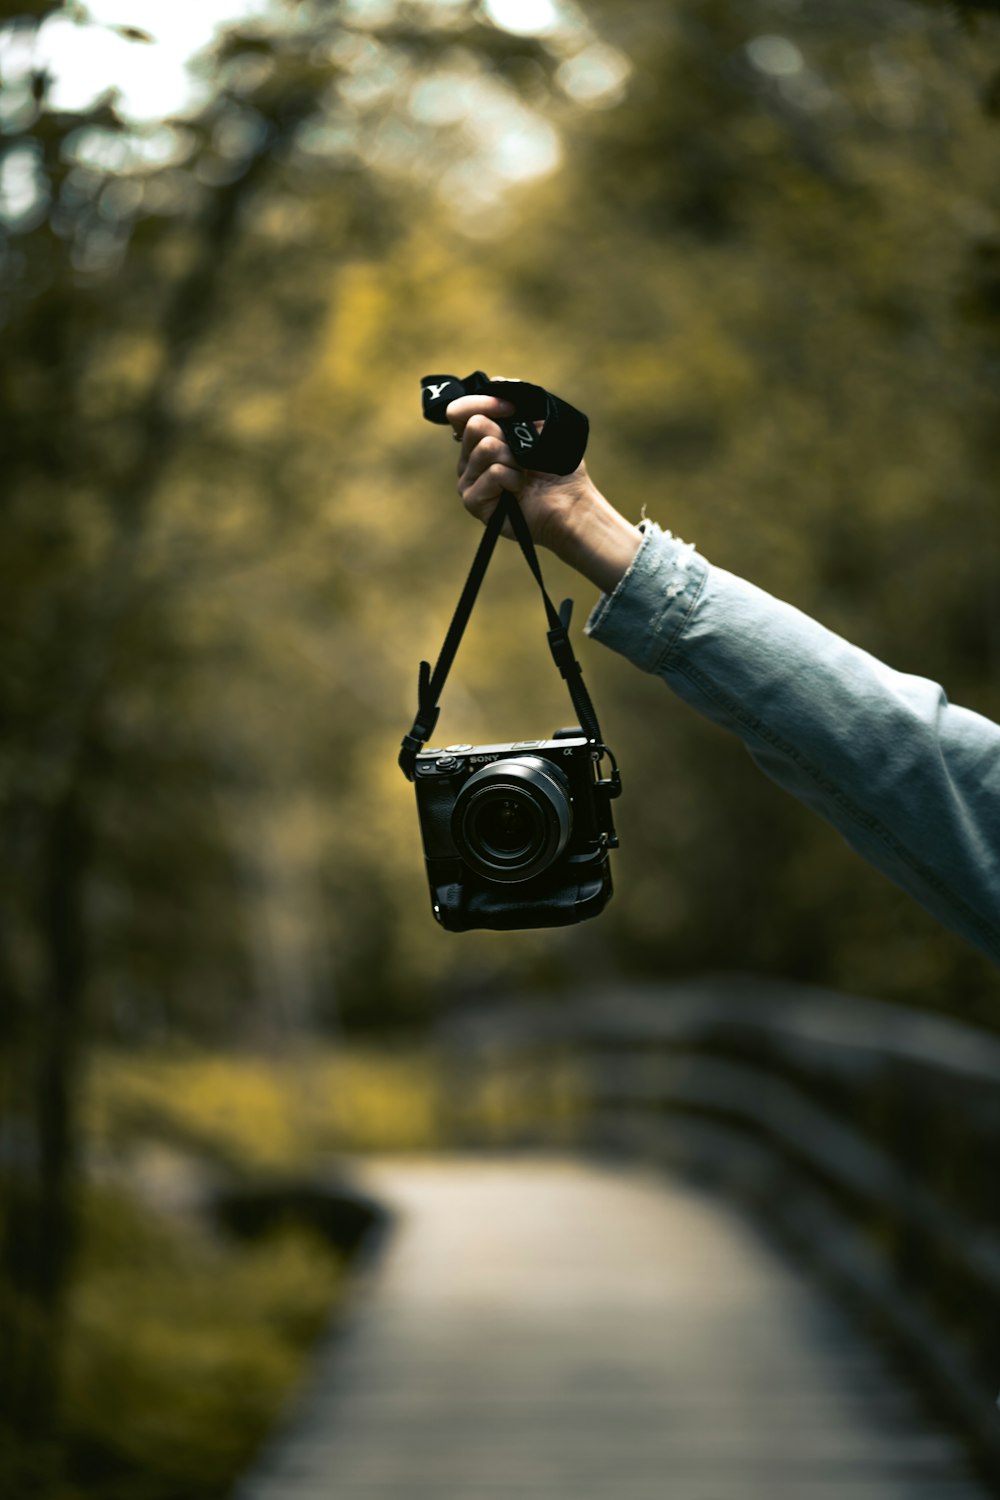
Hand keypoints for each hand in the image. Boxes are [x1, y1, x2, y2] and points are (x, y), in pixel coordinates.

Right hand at [446, 390, 642, 593]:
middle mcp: (469, 458)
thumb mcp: (540, 425)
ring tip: (524, 474)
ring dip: (515, 459)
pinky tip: (519, 490)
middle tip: (523, 454)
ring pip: (486, 447)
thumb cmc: (556, 467)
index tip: (513, 409)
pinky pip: (494, 472)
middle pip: (474, 425)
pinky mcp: (473, 501)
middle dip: (507, 435)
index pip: (459, 411)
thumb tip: (497, 381)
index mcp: (479, 439)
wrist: (570, 503)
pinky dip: (514, 479)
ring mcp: (468, 480)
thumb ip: (518, 402)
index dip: (483, 402)